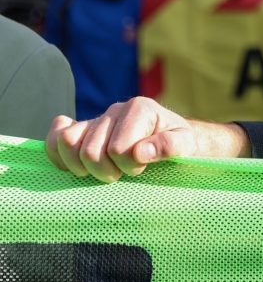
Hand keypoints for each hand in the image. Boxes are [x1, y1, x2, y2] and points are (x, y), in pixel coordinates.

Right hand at [45, 97, 249, 182]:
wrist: (174, 141)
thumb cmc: (180, 143)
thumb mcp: (186, 145)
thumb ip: (169, 146)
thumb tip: (141, 152)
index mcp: (140, 108)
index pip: (118, 148)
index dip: (129, 166)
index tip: (143, 168)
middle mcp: (115, 110)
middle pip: (91, 151)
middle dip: (107, 172)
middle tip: (124, 174)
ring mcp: (96, 119)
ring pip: (68, 143)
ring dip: (83, 168)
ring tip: (105, 171)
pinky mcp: (82, 131)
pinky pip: (56, 138)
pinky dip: (59, 154)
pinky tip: (75, 166)